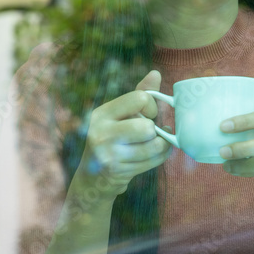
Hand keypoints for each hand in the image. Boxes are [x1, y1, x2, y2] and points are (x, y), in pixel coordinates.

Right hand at [81, 70, 171, 199]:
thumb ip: (138, 94)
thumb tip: (155, 74)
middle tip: (149, 133)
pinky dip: (160, 156)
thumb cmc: (112, 139)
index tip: (148, 114)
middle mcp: (101, 133)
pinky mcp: (118, 171)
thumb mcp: (119, 115)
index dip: (151, 106)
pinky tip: (153, 154)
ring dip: (160, 144)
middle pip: (147, 127)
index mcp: (102, 113)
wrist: (93, 179)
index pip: (140, 98)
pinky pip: (154, 160)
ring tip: (154, 143)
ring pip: (154, 145)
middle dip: (154, 130)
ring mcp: (108, 154)